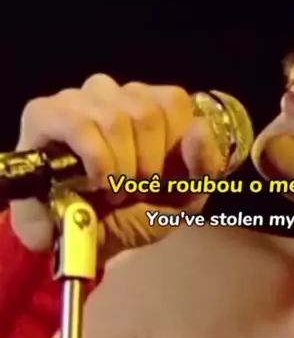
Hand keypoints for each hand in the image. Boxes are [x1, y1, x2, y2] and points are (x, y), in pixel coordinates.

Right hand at [10, 74, 223, 260]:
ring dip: (120, 169)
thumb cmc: (133, 214)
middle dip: (147, 164)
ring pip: (116, 118)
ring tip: (112, 191)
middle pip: (147, 111)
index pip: (173, 101)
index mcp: (148, 104)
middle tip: (133, 189)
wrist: (85, 245)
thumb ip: (204, 166)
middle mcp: (113, 93)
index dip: (173, 146)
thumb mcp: (183, 198)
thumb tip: (200, 130)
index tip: (160, 179)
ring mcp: (77, 99)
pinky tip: (94, 183)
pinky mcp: (45, 114)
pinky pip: (81, 126)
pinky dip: (97, 163)